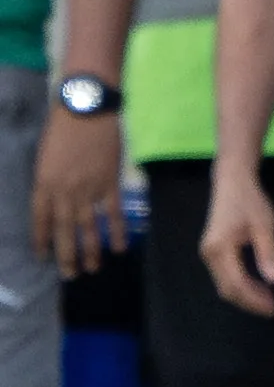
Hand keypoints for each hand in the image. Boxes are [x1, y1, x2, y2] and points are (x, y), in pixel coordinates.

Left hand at [31, 108, 126, 279]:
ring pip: (89, 227)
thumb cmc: (61, 130)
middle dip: (66, 256)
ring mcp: (89, 189)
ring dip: (91, 251)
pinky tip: (120, 247)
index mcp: (44, 185)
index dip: (42, 241)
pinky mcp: (110, 183)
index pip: (40, 221)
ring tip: (92, 268)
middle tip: (70, 275)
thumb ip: (47, 183)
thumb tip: (53, 203)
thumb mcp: (44, 159)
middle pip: (64, 231)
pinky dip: (117, 231)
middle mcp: (64, 192)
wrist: (85, 111)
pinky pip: (114, 213)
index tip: (44, 258)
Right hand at [200, 162, 273, 316]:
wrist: (232, 182)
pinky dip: (241, 284)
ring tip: (268, 298)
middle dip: (249, 301)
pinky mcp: (213, 251)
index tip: (273, 308)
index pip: (236, 284)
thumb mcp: (265, 225)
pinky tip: (258, 284)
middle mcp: (209, 255)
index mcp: (220, 250)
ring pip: (224, 284)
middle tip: (273, 307)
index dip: (254, 300)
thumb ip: (269, 252)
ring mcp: (208, 254)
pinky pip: (225, 275)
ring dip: (246, 294)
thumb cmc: (250, 201)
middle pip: (227, 289)